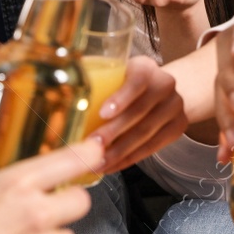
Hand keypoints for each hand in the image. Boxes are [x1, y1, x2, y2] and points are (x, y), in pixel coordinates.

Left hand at [89, 55, 186, 170]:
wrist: (162, 89)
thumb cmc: (126, 81)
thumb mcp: (114, 71)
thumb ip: (92, 76)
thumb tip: (55, 84)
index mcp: (146, 67)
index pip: (137, 80)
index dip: (121, 98)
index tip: (102, 113)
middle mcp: (165, 85)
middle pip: (139, 112)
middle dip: (113, 133)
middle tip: (90, 146)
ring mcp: (174, 107)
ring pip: (145, 134)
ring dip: (119, 152)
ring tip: (97, 163)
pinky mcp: (177, 128)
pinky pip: (152, 148)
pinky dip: (129, 159)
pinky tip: (112, 166)